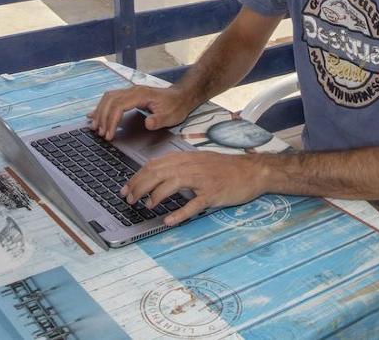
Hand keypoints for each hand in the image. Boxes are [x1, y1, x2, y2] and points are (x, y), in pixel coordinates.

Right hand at [87, 84, 194, 140]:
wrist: (181, 96)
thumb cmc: (175, 106)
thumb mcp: (170, 116)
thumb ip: (159, 120)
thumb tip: (148, 124)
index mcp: (140, 94)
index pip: (119, 105)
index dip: (112, 120)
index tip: (109, 134)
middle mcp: (133, 91)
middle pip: (110, 101)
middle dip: (103, 117)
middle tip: (101, 133)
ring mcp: (130, 92)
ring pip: (108, 98)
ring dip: (100, 112)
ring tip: (95, 127)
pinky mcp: (130, 95)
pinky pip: (111, 98)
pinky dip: (102, 107)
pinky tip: (94, 114)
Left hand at [122, 152, 265, 225]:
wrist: (252, 171)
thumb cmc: (225, 168)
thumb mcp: (199, 160)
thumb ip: (179, 165)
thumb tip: (156, 170)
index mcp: (186, 158)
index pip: (154, 165)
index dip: (137, 177)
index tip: (126, 188)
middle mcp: (191, 166)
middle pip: (158, 173)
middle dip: (139, 186)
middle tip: (129, 199)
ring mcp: (202, 180)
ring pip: (172, 184)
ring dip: (155, 196)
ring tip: (146, 206)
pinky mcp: (213, 194)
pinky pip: (193, 204)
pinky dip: (179, 213)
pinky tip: (168, 220)